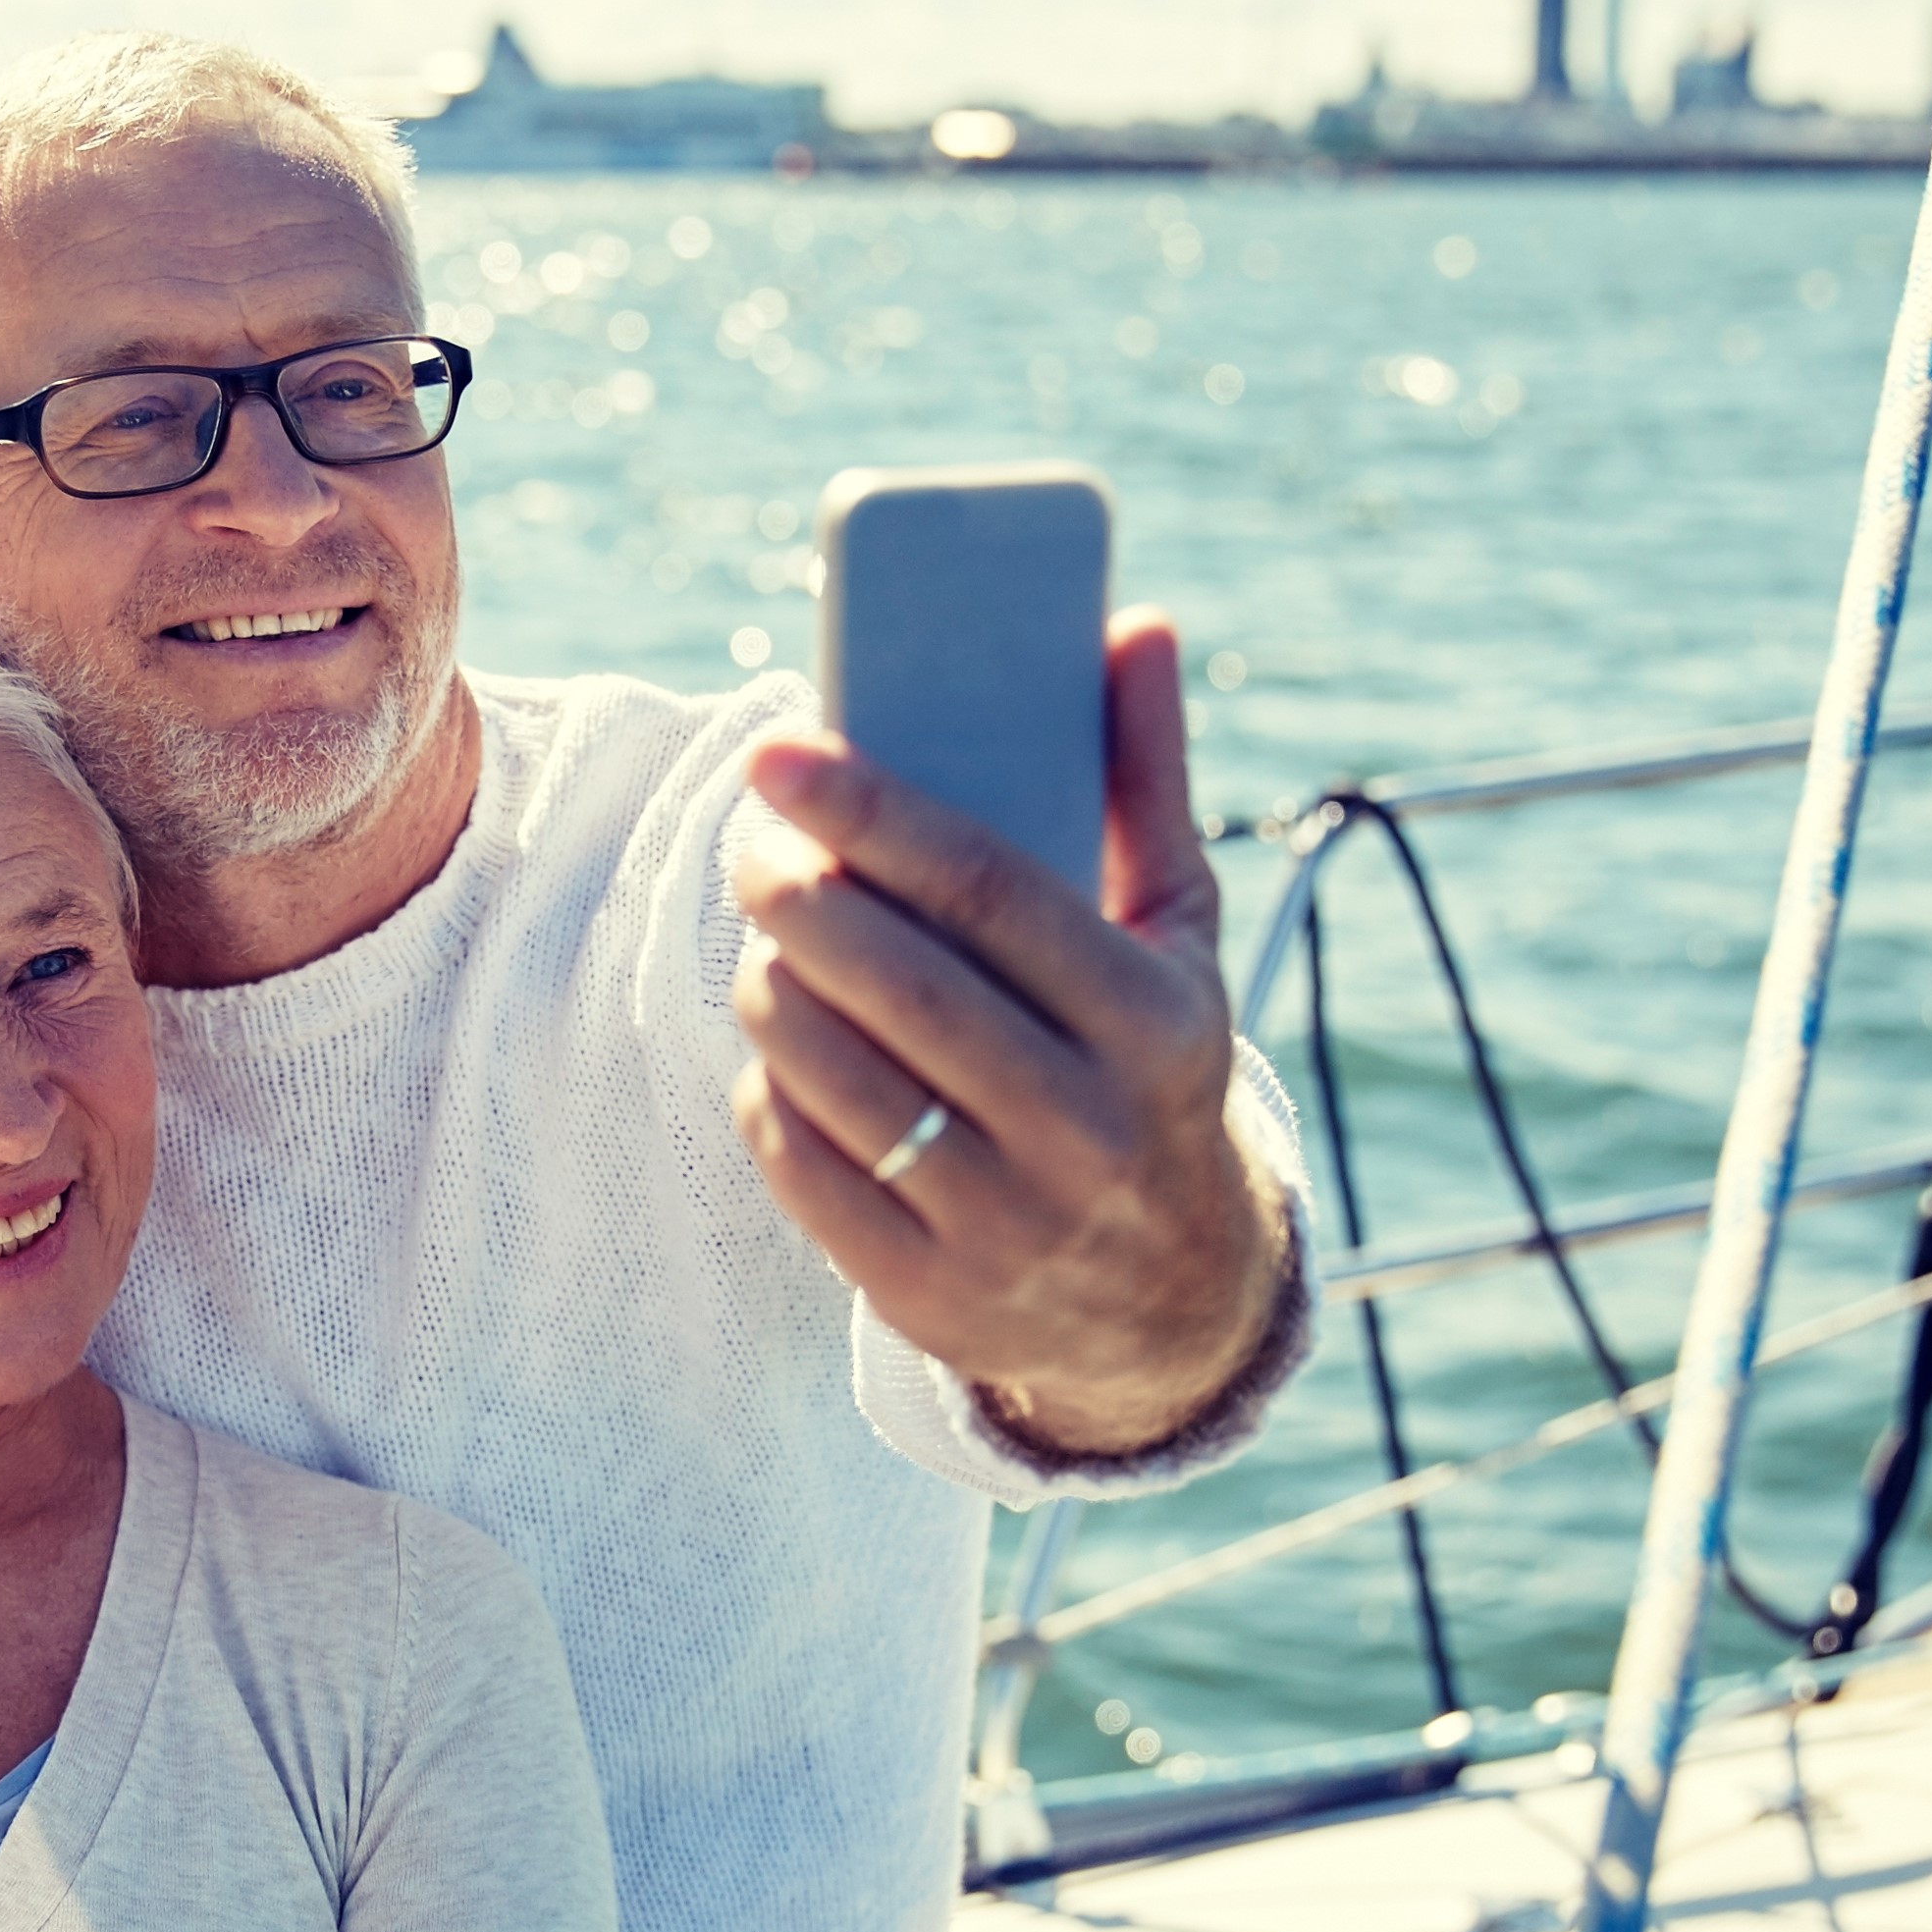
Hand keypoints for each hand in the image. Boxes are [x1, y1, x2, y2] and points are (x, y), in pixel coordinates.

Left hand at [731, 608, 1291, 1457]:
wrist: (1169, 1306)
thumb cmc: (1150, 1070)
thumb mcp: (1176, 939)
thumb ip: (1146, 783)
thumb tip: (1133, 624)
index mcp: (1155, 1027)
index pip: (991, 893)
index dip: (872, 813)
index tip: (778, 752)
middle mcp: (1085, 1132)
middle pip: (893, 982)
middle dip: (796, 895)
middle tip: (756, 844)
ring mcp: (1003, 1225)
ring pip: (829, 1072)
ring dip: (772, 985)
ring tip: (776, 942)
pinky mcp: (927, 1295)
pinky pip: (799, 1164)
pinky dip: (771, 1089)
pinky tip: (788, 1048)